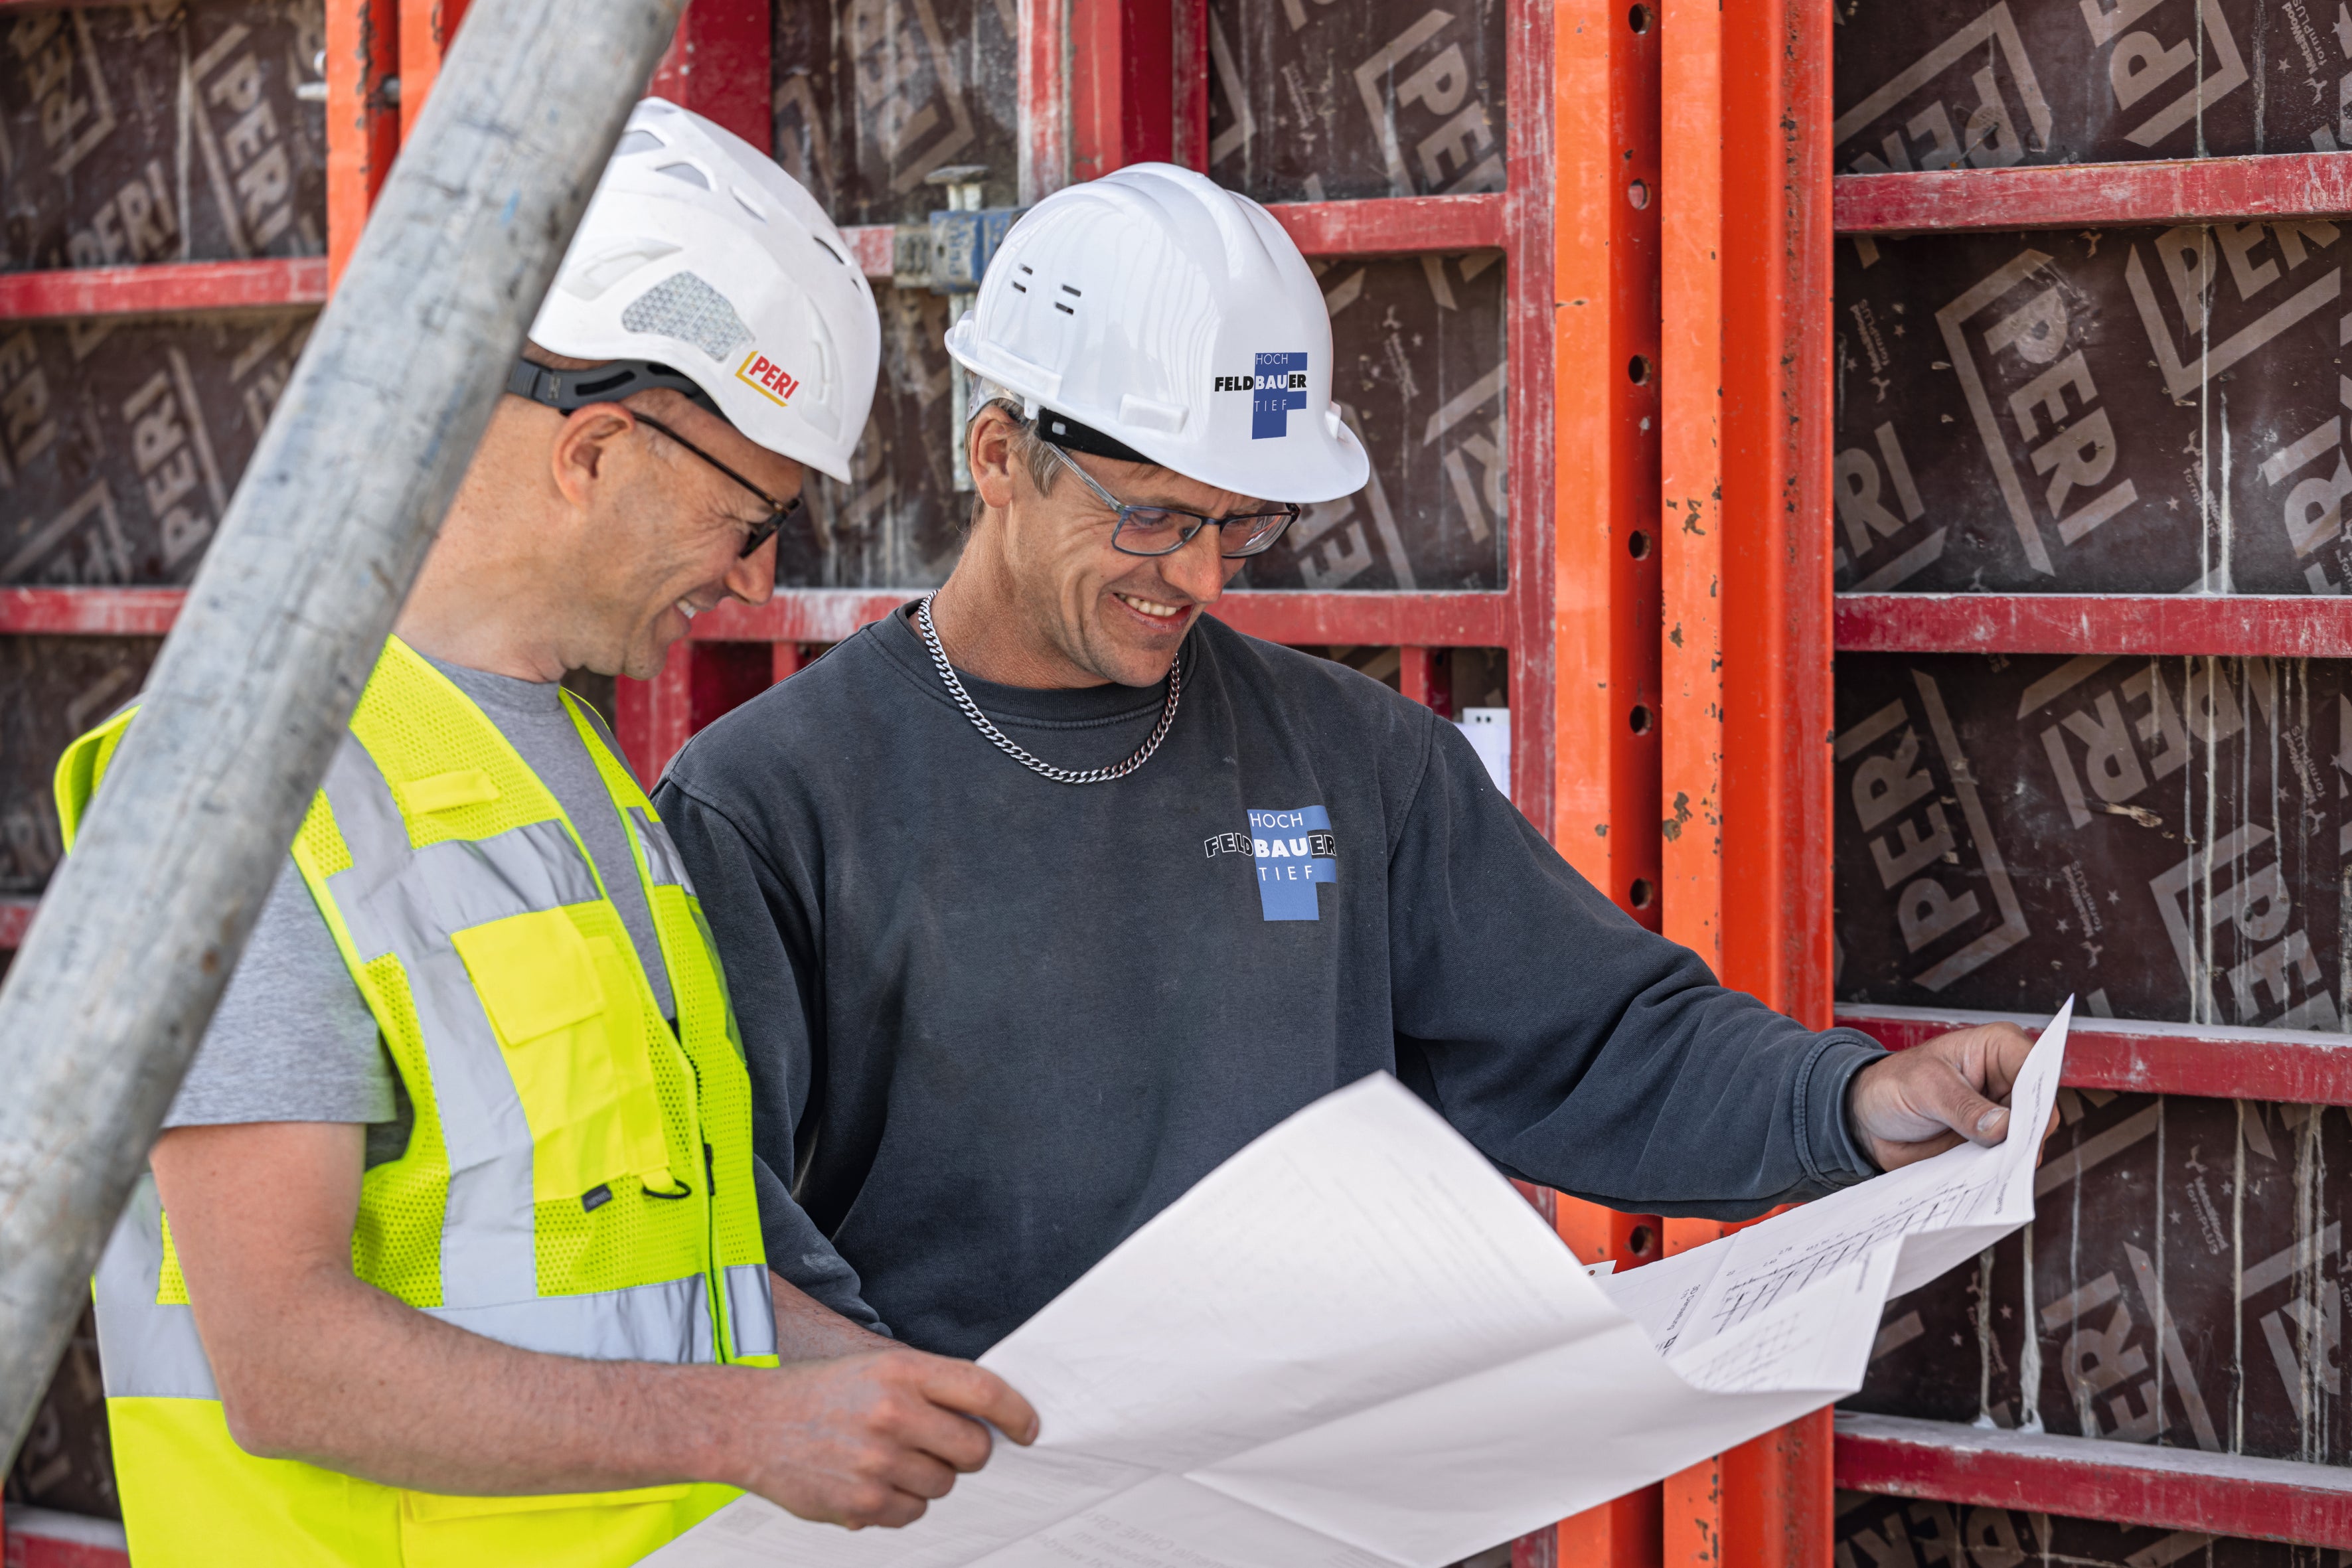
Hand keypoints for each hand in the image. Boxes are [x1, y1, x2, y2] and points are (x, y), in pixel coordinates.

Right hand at [731, 1349, 1040, 1529]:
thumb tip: (988, 1420)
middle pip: (974, 1448)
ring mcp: (878, 1461)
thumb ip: (928, 1388)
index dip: (1017, 1413)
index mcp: (902, 1372)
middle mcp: (893, 1413)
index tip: (1029, 1429)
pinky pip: (913, 1513)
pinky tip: (871, 1482)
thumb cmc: (819, 1394)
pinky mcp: (861, 1503)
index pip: (984, 1390)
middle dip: (966, 1452)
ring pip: (944, 1485)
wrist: (749, 1423)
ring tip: (888, 1459)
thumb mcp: (875, 1369)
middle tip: (937, 1445)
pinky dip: (901, 1504)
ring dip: (928, 1478)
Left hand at [1845, 1021, 2058, 1171]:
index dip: (2036, 1098)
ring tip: (1995, 1170)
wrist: (1868, 1118)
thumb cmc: (1893, 1084)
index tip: (2022, 1126)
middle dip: (2027, 1134)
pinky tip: (1986, 1180)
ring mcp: (2004, 1114)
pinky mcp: (1993, 1143)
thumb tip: (2003, 1127)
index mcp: (1998, 1047)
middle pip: (2040, 1110)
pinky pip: (2007, 1160)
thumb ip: (1963, 1106)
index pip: (2036, 1069)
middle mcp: (2009, 1079)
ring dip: (2014, 1157)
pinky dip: (1999, 1171)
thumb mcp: (1924, 1087)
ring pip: (2029, 1140)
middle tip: (2009, 1155)